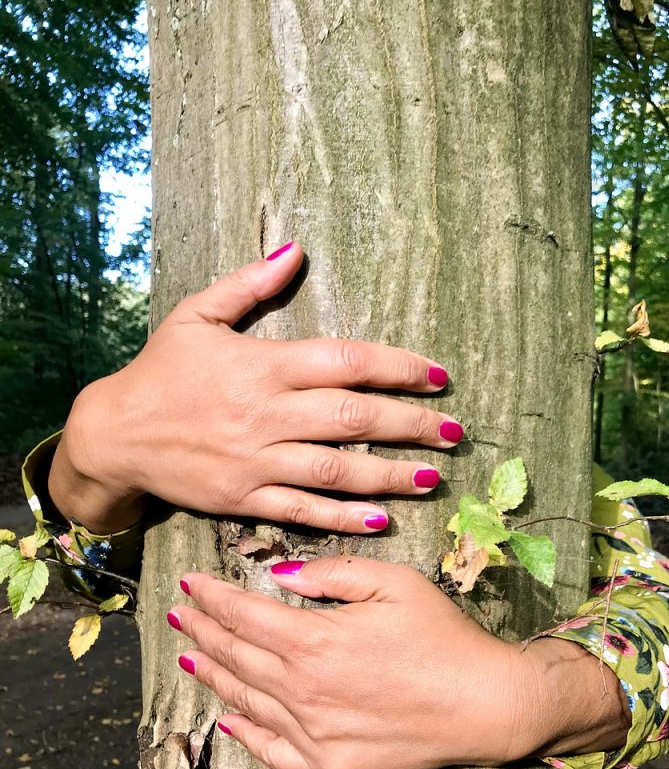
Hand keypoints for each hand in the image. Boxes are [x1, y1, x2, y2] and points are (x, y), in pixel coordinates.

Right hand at [50, 242, 461, 533]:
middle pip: (354, 417)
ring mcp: (256, 461)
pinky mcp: (244, 499)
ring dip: (391, 475)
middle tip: (455, 432)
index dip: (398, 367)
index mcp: (262, 365)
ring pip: (337, 469)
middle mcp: (266, 414)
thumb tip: (296, 250)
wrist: (114, 434)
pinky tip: (381, 518)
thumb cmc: (161, 372)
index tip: (438, 376)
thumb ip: (249, 284)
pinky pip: (302, 510)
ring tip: (433, 477)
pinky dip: (343, 516)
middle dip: (412, 425)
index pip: (346, 361)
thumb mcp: (196, 315)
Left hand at [166, 558, 630, 768]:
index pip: (242, 614)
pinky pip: (273, 750)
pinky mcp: (330, 765)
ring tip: (191, 658)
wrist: (484, 704)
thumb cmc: (443, 636)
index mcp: (313, 640)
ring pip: (245, 700)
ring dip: (214, 675)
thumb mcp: (393, 582)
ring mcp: (312, 733)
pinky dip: (246, 733)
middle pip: (236, 656)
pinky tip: (230, 720)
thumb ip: (330, 573)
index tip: (189, 584)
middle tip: (179, 616)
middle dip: (202, 631)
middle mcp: (301, 690)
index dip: (211, 597)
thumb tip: (280, 576)